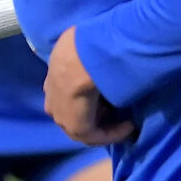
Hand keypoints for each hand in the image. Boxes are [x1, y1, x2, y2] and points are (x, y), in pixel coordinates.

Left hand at [44, 27, 133, 144]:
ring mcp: (62, 115)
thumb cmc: (80, 47)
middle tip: (116, 108)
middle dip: (94, 111)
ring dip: (104, 123)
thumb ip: (84, 55)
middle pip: (74, 110)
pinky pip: (96, 135)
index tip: (105, 94)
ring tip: (125, 120)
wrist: (79, 60)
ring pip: (84, 125)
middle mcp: (53, 99)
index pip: (65, 92)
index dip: (85, 95)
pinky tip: (129, 126)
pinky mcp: (77, 128)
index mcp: (52, 78)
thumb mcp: (78, 45)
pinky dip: (113, 132)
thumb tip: (98, 52)